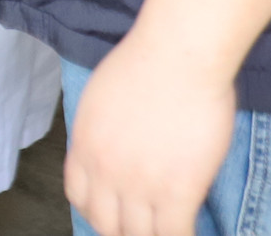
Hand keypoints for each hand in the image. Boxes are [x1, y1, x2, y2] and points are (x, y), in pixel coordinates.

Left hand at [63, 30, 236, 235]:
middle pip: (107, 225)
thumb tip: (113, 151)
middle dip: (124, 230)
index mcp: (85, 146)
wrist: (178, 53)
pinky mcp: (179, 190)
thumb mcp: (100, 98)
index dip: (96, 211)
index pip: (79, 198)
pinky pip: (175, 235)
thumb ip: (101, 133)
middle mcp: (105, 171)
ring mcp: (140, 184)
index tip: (114, 212)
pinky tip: (191, 232)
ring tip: (168, 228)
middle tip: (144, 226)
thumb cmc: (146, 62)